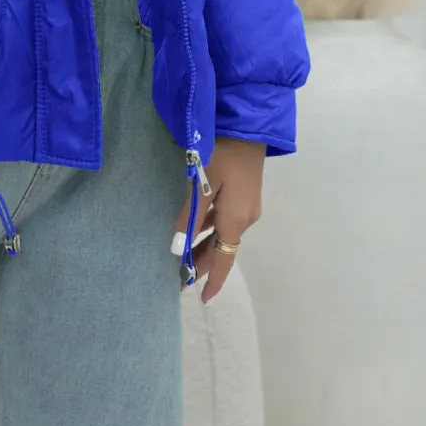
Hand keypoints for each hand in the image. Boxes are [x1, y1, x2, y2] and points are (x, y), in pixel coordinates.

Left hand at [175, 137, 265, 302]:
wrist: (247, 127)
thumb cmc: (223, 153)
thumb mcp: (202, 184)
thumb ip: (190, 216)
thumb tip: (178, 247)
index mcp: (236, 220)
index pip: (223, 261)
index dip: (213, 281)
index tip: (201, 298)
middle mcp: (245, 218)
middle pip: (222, 249)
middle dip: (202, 264)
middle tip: (179, 276)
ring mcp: (247, 207)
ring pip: (223, 234)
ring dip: (205, 246)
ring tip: (182, 255)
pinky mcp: (244, 195)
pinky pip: (225, 220)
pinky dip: (210, 229)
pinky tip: (195, 227)